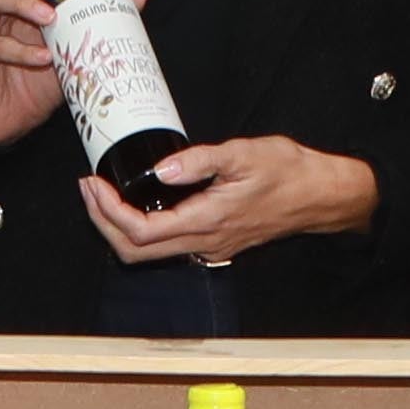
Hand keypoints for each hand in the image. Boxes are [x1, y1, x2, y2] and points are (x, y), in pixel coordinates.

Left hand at [82, 136, 380, 266]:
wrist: (321, 196)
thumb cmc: (288, 171)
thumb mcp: (244, 153)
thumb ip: (200, 161)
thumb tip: (161, 169)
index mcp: (207, 220)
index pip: (141, 231)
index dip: (108, 212)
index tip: (94, 184)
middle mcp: (204, 242)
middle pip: (135, 252)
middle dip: (101, 223)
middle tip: (89, 188)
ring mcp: (208, 246)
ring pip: (148, 254)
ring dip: (117, 229)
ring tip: (104, 195)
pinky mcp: (213, 242)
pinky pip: (166, 248)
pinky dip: (139, 231)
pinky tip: (136, 202)